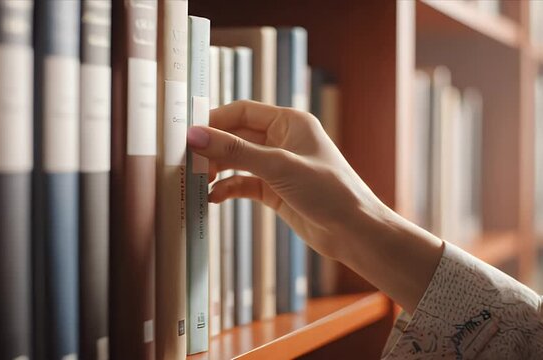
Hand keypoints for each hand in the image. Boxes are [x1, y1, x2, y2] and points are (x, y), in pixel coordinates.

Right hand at [187, 100, 387, 261]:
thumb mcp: (278, 166)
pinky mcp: (275, 190)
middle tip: (188, 162)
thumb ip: (235, 150)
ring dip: (218, 169)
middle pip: (237, 136)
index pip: (243, 111)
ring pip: (238, 161)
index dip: (215, 120)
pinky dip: (228, 188)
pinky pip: (244, 183)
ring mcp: (278, 166)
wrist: (354, 232)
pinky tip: (214, 198)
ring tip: (199, 181)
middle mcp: (282, 141)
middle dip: (213, 148)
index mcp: (289, 122)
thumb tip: (196, 135)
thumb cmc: (329, 191)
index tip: (189, 133)